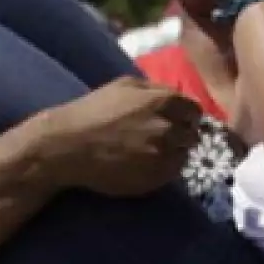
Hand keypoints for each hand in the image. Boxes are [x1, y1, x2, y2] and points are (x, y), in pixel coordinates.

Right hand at [42, 78, 202, 196]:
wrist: (68, 146)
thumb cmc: (92, 111)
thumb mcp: (124, 85)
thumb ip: (155, 88)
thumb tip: (177, 96)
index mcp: (163, 102)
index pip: (195, 110)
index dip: (187, 115)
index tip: (178, 120)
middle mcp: (168, 129)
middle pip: (192, 134)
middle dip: (182, 134)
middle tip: (165, 137)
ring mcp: (162, 156)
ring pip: (184, 155)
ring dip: (174, 153)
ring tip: (155, 152)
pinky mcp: (154, 179)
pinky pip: (172, 174)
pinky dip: (165, 169)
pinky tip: (148, 164)